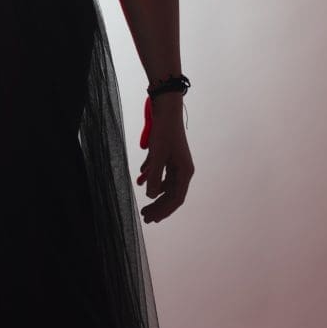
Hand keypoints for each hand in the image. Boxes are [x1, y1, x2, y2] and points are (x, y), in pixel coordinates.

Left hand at [136, 94, 194, 223]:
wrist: (167, 109)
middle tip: (145, 217)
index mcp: (185, 172)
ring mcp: (177, 163)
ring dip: (155, 195)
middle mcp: (183, 170)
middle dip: (158, 207)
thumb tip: (151, 196)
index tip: (151, 218)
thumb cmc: (164, 132)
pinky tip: (141, 179)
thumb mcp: (157, 157)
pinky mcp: (169, 156)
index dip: (163, 211)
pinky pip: (161, 173)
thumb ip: (155, 178)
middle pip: (171, 195)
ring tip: (144, 207)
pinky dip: (152, 178)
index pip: (175, 199)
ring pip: (166, 186)